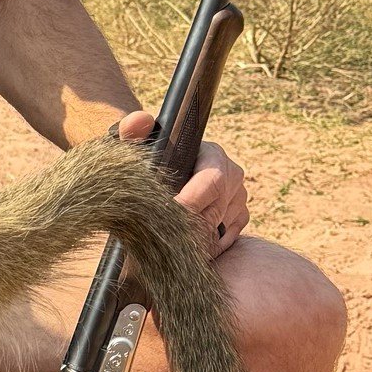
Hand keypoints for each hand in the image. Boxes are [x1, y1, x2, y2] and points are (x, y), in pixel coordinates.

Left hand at [113, 111, 248, 261]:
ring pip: (218, 229)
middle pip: (213, 212)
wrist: (157, 169)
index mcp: (214, 156)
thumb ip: (133, 129)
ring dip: (193, 242)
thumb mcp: (136, 141)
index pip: (210, 184)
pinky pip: (225, 240)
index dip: (187, 204)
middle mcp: (232, 176)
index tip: (162, 218)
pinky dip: (205, 249)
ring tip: (166, 247)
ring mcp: (238, 198)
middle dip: (185, 228)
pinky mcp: (238, 217)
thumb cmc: (146, 155)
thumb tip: (139, 121)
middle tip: (158, 241)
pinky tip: (183, 250)